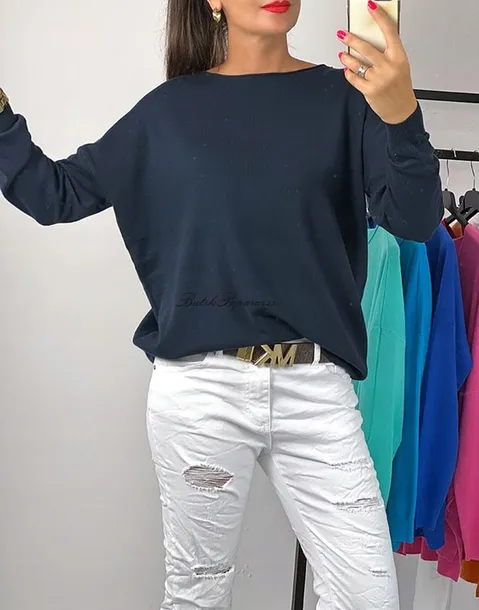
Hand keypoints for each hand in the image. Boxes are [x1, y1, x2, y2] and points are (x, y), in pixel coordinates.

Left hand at [337, 0, 417, 124]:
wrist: (400, 109)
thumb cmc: (400, 86)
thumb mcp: (400, 65)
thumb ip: (387, 53)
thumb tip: (371, 39)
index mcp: (399, 57)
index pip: (389, 31)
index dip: (379, 17)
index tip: (371, 6)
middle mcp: (389, 67)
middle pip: (366, 48)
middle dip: (351, 39)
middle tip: (343, 33)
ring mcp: (378, 79)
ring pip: (357, 64)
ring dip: (346, 57)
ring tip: (342, 53)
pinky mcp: (369, 90)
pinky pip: (354, 78)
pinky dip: (348, 73)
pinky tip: (346, 69)